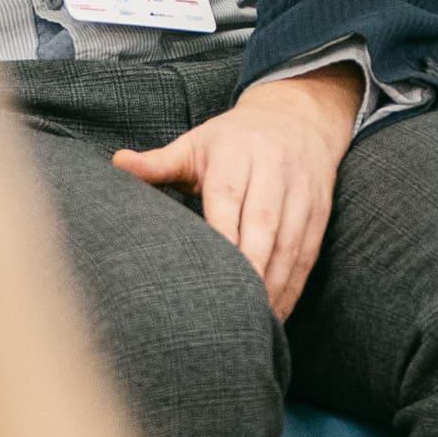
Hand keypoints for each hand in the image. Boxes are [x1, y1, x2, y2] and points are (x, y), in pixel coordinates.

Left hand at [114, 67, 361, 317]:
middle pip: (264, 222)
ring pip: (291, 241)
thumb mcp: (196, 144)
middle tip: (234, 308)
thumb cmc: (234, 139)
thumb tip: (117, 163)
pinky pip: (309, 250)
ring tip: (255, 319)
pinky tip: (278, 311)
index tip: (211, 272)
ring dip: (274, 283)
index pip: (228, 196)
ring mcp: (302, 190)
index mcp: (237, 153)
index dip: (222, 234)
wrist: (298, 117)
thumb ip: (159, 162)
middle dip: (251, 266)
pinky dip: (294, 284)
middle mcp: (274, 169)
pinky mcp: (320, 209)